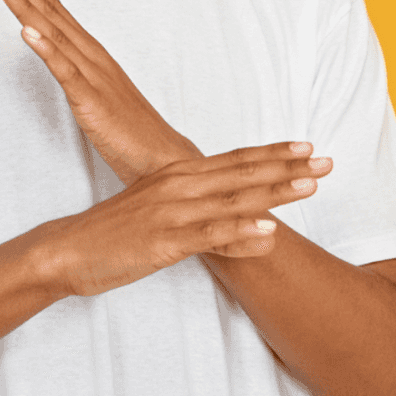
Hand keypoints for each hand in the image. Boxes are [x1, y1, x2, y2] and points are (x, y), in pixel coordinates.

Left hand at [0, 0, 200, 184]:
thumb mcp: (97, 92)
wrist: (163, 158)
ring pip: (53, 33)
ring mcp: (93, 76)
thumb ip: (78, 70)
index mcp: (92, 53)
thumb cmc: (131, 129)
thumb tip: (55, 54)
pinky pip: (65, 71)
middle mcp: (92, 56)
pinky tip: (26, 32)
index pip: (55, 10)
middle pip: (51, 11)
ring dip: (26, 5)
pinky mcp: (92, 100)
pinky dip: (45, 48)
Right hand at [32, 141, 333, 297]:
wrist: (68, 249)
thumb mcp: (161, 212)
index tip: (308, 146)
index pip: (235, 159)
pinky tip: (268, 233)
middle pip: (243, 173)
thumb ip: (200, 210)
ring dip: (274, 193)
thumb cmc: (116, 233)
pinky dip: (240, 234)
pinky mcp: (164, 241)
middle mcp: (180, 185)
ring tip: (310, 186)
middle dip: (288, 167)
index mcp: (179, 174)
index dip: (274, 152)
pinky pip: (208, 236)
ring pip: (233, 200)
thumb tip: (242, 216)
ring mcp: (173, 212)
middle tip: (327, 160)